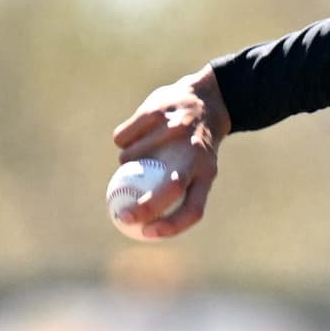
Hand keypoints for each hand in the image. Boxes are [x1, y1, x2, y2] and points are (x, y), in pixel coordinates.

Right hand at [108, 70, 228, 238]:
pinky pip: (123, 138)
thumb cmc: (196, 144)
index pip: (193, 209)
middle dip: (144, 207)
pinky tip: (136, 133)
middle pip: (170, 188)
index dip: (170, 227)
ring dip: (125, 163)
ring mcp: (174, 131)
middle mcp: (193, 152)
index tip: (146, 232)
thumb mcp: (200, 167)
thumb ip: (179, 192)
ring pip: (132, 158)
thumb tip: (141, 223)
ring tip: (140, 152)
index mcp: (207, 171)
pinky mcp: (154, 112)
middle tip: (122, 216)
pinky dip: (123, 142)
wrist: (208, 98)